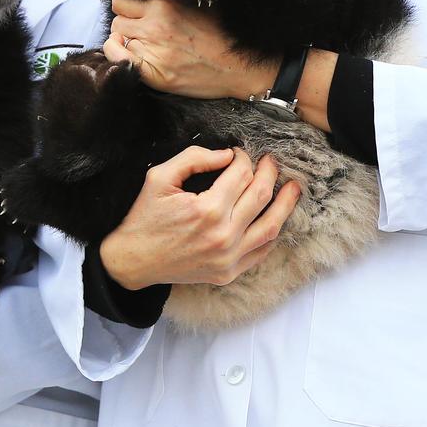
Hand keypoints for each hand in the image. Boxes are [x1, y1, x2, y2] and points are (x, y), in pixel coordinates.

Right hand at [99, 146, 299, 288]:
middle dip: (268, 173)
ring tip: (293, 188)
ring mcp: (229, 258)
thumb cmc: (144, 218)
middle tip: (271, 162)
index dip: (243, 158)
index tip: (238, 153)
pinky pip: (261, 251)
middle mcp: (224, 235)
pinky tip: (276, 218)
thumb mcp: (160, 177)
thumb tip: (226, 155)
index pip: (240, 175)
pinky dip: (272, 233)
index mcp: (207, 209)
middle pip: (260, 196)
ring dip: (285, 204)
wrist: (133, 260)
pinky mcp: (229, 272)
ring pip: (271, 226)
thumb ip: (194, 159)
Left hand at [104, 0, 277, 100]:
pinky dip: (117, 55)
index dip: (126, 7)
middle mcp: (154, 26)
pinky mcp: (154, 74)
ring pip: (118, 38)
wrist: (240, 66)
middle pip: (117, 20)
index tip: (134, 13)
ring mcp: (152, 51)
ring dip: (127, 40)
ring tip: (145, 45)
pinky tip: (126, 54)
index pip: (122, 0)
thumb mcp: (196, 3)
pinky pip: (118, 59)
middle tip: (141, 31)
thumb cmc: (221, 34)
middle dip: (126, 24)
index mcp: (164, 5)